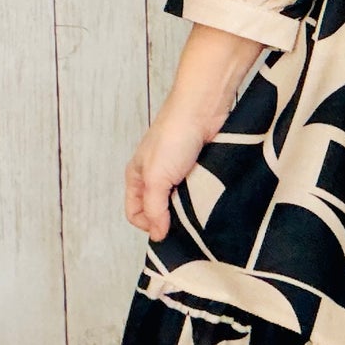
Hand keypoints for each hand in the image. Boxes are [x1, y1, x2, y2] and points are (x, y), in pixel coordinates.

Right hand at [124, 20, 266, 238]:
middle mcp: (155, 176)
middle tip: (186, 222)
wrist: (203, 110)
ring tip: (199, 210)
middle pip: (159, 210)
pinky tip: (210, 199)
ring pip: (180, 203)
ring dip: (189, 209)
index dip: (148, 224)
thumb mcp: (156, 178)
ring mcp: (178, 173)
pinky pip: (198, 192)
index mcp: (137, 178)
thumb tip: (158, 234)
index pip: (135, 213)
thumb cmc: (173, 137)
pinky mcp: (198, 169)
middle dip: (170, 219)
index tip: (167, 228)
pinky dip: (203, 197)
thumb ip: (154, 208)